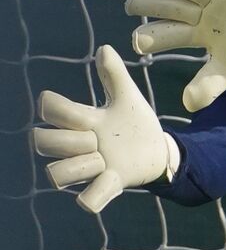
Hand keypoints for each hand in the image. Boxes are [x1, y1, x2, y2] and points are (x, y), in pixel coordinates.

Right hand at [32, 45, 174, 212]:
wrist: (158, 150)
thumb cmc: (134, 124)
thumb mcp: (128, 98)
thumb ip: (114, 75)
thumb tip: (105, 48)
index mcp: (81, 121)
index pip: (48, 110)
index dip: (59, 110)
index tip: (86, 115)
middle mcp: (78, 146)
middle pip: (42, 143)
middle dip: (69, 140)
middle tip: (96, 140)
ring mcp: (92, 168)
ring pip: (56, 174)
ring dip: (79, 167)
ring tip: (103, 162)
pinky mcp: (109, 185)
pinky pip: (88, 200)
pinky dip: (92, 198)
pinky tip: (109, 180)